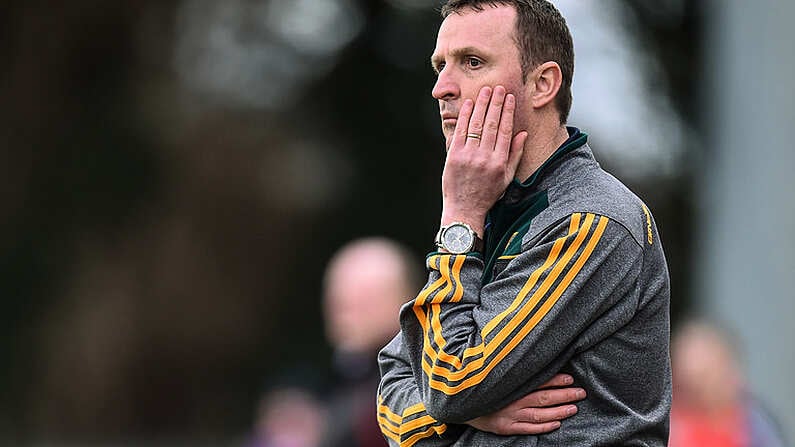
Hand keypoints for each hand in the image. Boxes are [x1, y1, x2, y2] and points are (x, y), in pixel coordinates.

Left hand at [441, 85, 527, 234]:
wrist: (464, 208)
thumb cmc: (487, 194)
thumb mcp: (507, 178)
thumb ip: (515, 155)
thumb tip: (523, 133)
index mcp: (500, 162)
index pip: (506, 131)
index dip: (508, 112)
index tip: (510, 98)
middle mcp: (485, 158)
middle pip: (492, 124)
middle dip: (496, 103)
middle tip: (499, 87)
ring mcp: (469, 156)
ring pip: (477, 124)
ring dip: (482, 104)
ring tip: (486, 90)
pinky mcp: (454, 156)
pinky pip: (461, 131)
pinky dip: (466, 116)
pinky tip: (470, 104)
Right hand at [466, 373, 585, 435]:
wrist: (457, 401)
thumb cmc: (478, 383)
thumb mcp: (490, 371)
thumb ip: (508, 366)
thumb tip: (528, 354)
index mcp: (509, 384)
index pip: (537, 381)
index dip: (554, 380)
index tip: (570, 378)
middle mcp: (510, 400)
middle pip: (543, 398)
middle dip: (564, 395)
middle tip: (580, 392)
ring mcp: (509, 415)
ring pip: (539, 414)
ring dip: (559, 411)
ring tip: (574, 408)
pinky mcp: (505, 427)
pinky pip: (528, 429)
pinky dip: (544, 427)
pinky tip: (556, 423)